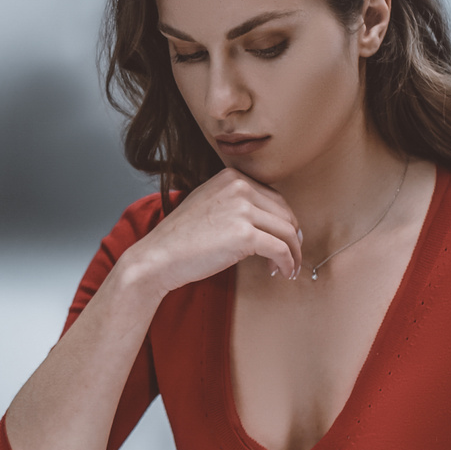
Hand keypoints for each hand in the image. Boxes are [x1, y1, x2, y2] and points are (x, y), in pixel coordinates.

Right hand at [120, 167, 305, 294]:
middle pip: (285, 213)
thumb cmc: (180, 239)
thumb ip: (235, 203)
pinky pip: (280, 249)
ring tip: (286, 268)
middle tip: (289, 256)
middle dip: (291, 237)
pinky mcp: (244, 234)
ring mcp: (242, 209)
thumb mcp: (208, 204)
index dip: (283, 221)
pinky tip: (280, 272)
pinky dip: (286, 262)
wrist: (158, 257)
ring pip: (286, 231)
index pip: (274, 197)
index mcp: (231, 177)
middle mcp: (239, 187)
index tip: (283, 239)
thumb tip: (270, 220)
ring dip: (292, 252)